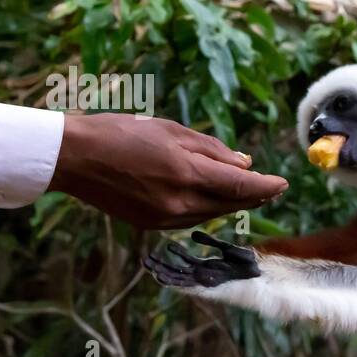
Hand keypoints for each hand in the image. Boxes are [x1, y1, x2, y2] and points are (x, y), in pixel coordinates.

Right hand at [48, 114, 287, 228]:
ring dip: (232, 204)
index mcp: (186, 173)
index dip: (266, 187)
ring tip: (248, 192)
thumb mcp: (171, 131)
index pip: (241, 186)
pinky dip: (207, 208)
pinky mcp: (151, 225)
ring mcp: (164, 218)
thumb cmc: (121, 132)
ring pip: (212, 213)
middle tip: (271, 188)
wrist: (73, 158)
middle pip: (230, 204)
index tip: (283, 183)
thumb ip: (212, 150)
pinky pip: (191, 219)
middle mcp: (179, 202)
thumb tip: (245, 164)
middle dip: (254, 196)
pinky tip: (212, 198)